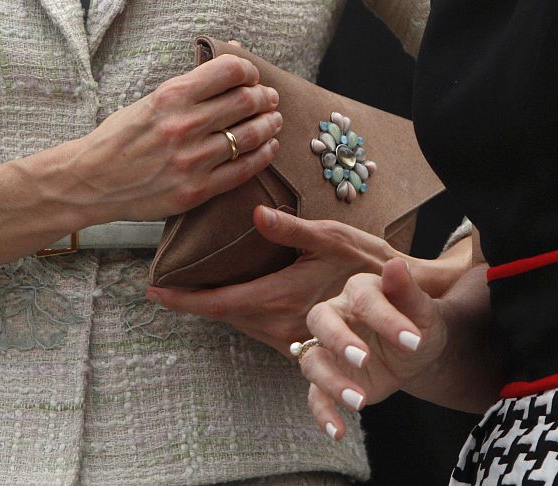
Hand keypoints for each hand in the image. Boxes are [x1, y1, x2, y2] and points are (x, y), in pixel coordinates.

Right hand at [68, 54, 281, 221]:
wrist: (91, 181)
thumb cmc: (118, 138)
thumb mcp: (148, 100)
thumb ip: (191, 83)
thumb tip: (234, 55)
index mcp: (170, 96)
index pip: (229, 71)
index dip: (249, 70)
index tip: (252, 76)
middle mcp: (183, 126)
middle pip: (246, 101)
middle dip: (264, 97)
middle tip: (269, 98)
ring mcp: (191, 160)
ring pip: (250, 135)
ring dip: (269, 125)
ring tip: (273, 121)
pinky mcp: (196, 190)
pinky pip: (243, 170)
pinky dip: (263, 156)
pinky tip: (268, 148)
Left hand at [147, 206, 400, 356]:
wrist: (403, 308)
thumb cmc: (369, 268)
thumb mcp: (332, 239)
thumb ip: (291, 230)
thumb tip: (255, 215)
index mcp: (278, 298)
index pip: (217, 303)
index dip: (183, 300)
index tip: (154, 293)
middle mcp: (278, 325)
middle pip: (222, 315)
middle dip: (193, 302)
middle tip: (166, 285)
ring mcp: (289, 338)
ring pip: (239, 324)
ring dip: (215, 308)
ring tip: (191, 290)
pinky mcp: (300, 342)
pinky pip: (257, 331)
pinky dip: (238, 315)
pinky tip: (233, 302)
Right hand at [299, 259, 446, 439]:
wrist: (417, 351)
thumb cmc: (419, 322)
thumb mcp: (424, 310)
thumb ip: (408, 290)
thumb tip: (395, 265)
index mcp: (360, 291)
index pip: (363, 298)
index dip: (386, 318)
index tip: (414, 340)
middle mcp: (336, 315)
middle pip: (320, 320)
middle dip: (338, 339)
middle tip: (364, 358)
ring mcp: (328, 348)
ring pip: (313, 360)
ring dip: (330, 380)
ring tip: (359, 402)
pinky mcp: (328, 378)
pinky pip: (314, 395)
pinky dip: (322, 413)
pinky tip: (338, 432)